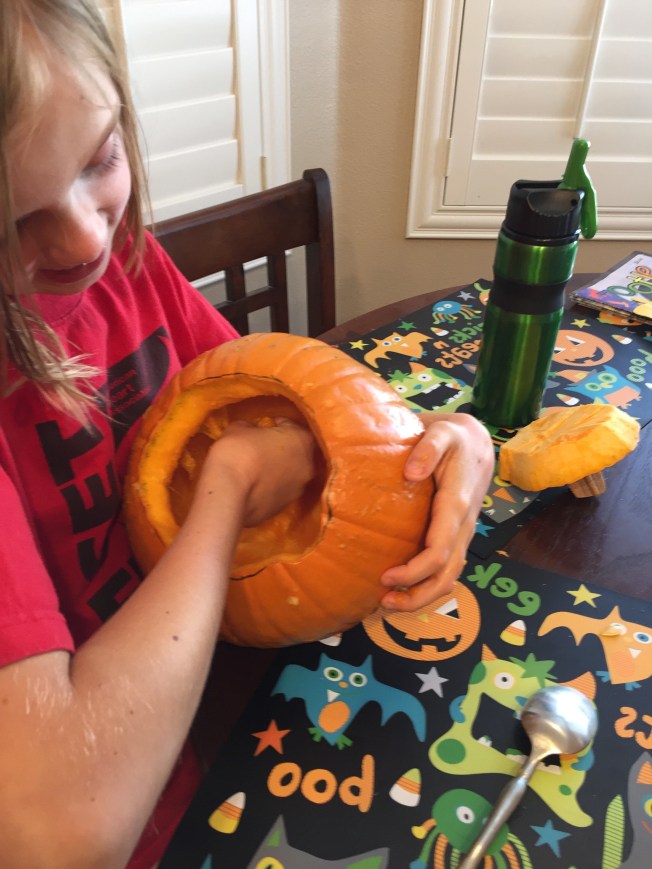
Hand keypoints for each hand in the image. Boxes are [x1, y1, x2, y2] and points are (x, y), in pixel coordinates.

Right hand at [200, 418, 316, 526]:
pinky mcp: (283, 509)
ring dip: (276, 470)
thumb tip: (252, 432)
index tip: (264, 426)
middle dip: (280, 449)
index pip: (292, 426)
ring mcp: (297, 490)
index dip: (277, 424)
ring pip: (289, 475)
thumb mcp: (239, 428)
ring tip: (255, 470)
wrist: (228, 494)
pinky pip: (277, 492)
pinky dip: (269, 488)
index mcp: (302, 440)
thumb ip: (251, 427)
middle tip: (260, 448)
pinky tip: (252, 487)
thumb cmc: (238, 452)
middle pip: (295, 452)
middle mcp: (308, 466)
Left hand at [380, 412, 493, 610]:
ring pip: (450, 576)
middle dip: (419, 595)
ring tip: (389, 603)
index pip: (439, 550)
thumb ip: (428, 449)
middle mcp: (463, 525)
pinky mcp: (456, 535)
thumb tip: (412, 473)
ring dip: (423, 596)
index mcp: (456, 505)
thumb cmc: (453, 437)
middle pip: (447, 574)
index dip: (415, 570)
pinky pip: (447, 568)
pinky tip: (403, 587)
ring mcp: (462, 533)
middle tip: (384, 602)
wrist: (476, 441)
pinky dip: (427, 584)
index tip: (386, 576)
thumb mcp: (442, 432)